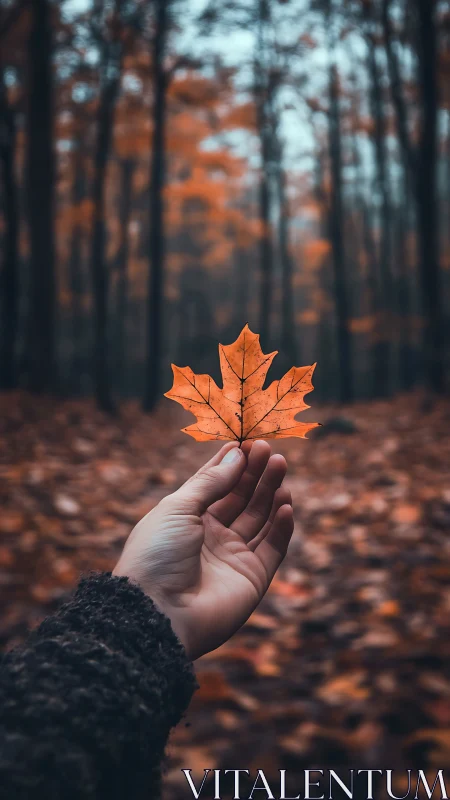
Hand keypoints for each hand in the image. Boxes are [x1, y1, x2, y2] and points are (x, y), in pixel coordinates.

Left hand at [113, 441, 292, 659]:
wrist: (157, 612)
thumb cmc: (157, 555)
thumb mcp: (178, 507)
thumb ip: (211, 481)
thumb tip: (237, 453)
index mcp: (187, 518)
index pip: (215, 484)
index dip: (232, 463)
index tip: (248, 442)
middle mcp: (211, 536)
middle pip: (241, 498)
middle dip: (256, 474)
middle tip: (271, 451)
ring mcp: (233, 557)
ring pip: (260, 518)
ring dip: (271, 493)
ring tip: (280, 468)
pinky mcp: (252, 578)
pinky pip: (273, 548)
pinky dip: (281, 526)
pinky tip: (285, 504)